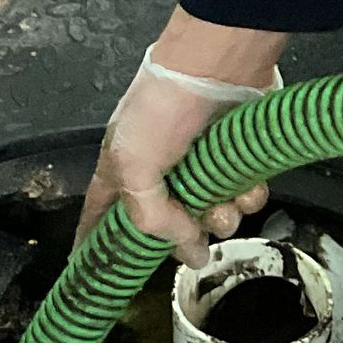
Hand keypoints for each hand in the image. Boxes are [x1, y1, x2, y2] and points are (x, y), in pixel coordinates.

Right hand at [79, 11, 289, 263]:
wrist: (218, 66)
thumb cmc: (163, 107)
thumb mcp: (133, 164)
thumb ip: (150, 217)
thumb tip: (190, 249)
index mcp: (122, 173)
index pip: (100, 219)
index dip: (96, 247)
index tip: (97, 276)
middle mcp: (161, 176)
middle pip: (168, 232)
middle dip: (184, 238)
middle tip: (193, 232)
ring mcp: (202, 170)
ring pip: (212, 220)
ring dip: (221, 217)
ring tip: (222, 199)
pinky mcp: (236, 162)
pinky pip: (244, 200)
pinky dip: (246, 196)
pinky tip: (245, 181)